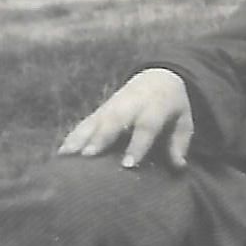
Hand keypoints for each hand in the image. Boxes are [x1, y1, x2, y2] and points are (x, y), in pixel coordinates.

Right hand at [57, 69, 195, 169]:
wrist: (158, 78)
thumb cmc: (173, 107)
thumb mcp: (183, 121)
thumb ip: (179, 143)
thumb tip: (179, 167)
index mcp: (155, 107)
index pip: (146, 126)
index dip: (137, 145)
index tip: (127, 164)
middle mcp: (131, 105)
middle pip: (114, 120)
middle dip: (101, 137)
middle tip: (89, 156)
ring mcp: (112, 106)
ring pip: (95, 120)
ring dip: (80, 138)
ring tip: (67, 156)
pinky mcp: (100, 110)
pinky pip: (84, 124)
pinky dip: (72, 137)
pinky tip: (62, 154)